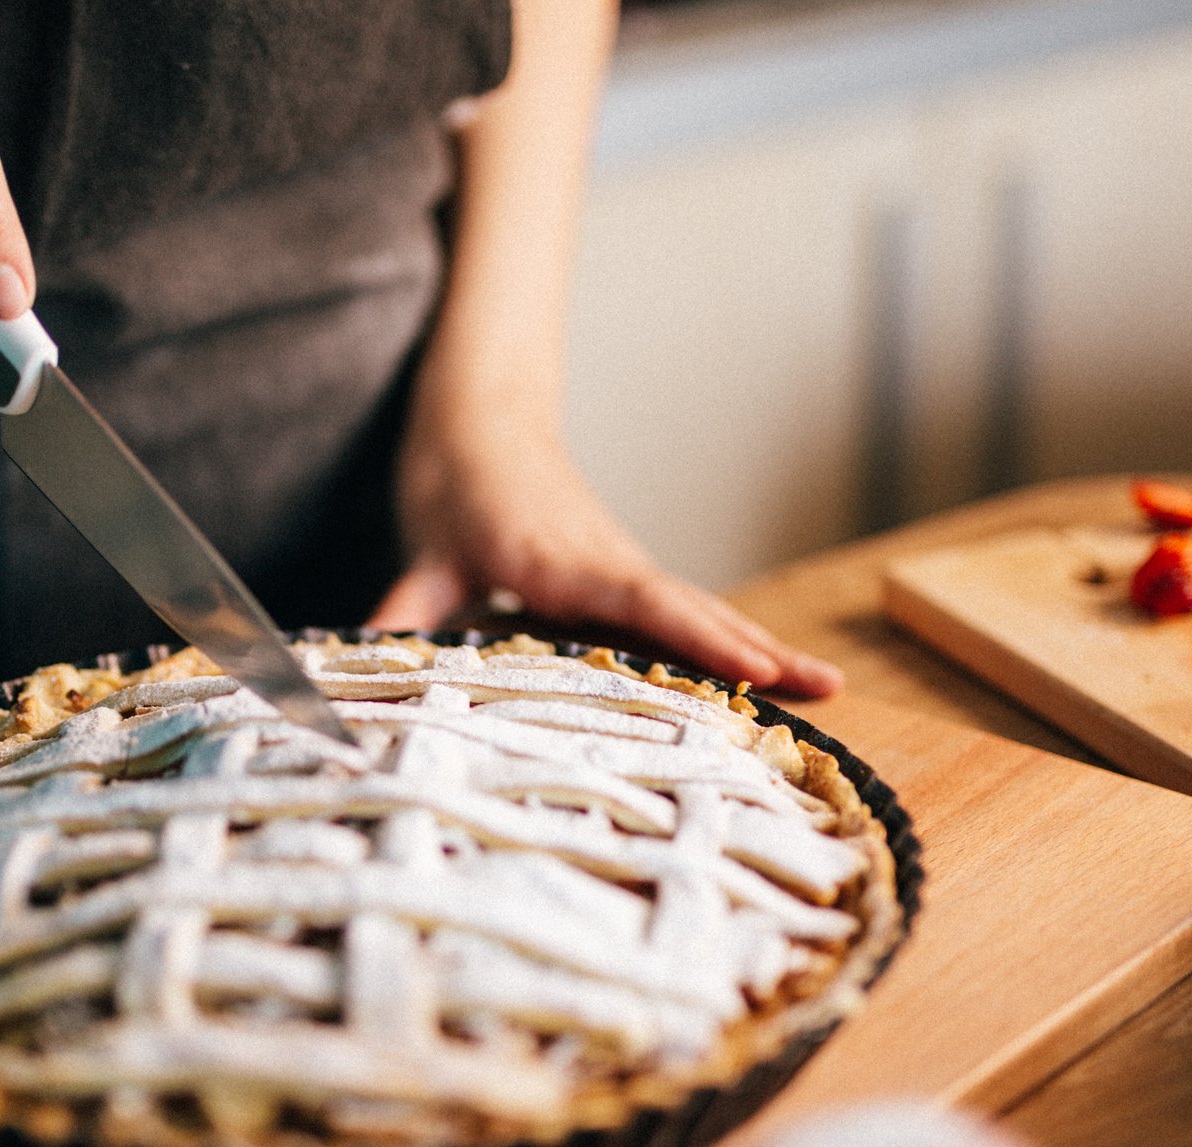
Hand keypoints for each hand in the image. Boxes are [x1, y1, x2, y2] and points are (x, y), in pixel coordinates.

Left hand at [368, 404, 843, 697]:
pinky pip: (676, 611)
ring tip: (821, 688)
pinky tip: (758, 674)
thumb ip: (406, 607)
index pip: (640, 601)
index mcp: (558, 557)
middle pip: (693, 610)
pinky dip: (721, 640)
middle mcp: (604, 561)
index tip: (749, 665)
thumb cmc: (454, 475)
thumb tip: (366, 656)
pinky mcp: (617, 573)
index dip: (696, 636)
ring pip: (696, 610)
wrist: (480, 411)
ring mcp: (619, 567)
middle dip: (758, 650)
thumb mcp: (423, 546)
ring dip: (755, 647)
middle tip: (826, 689)